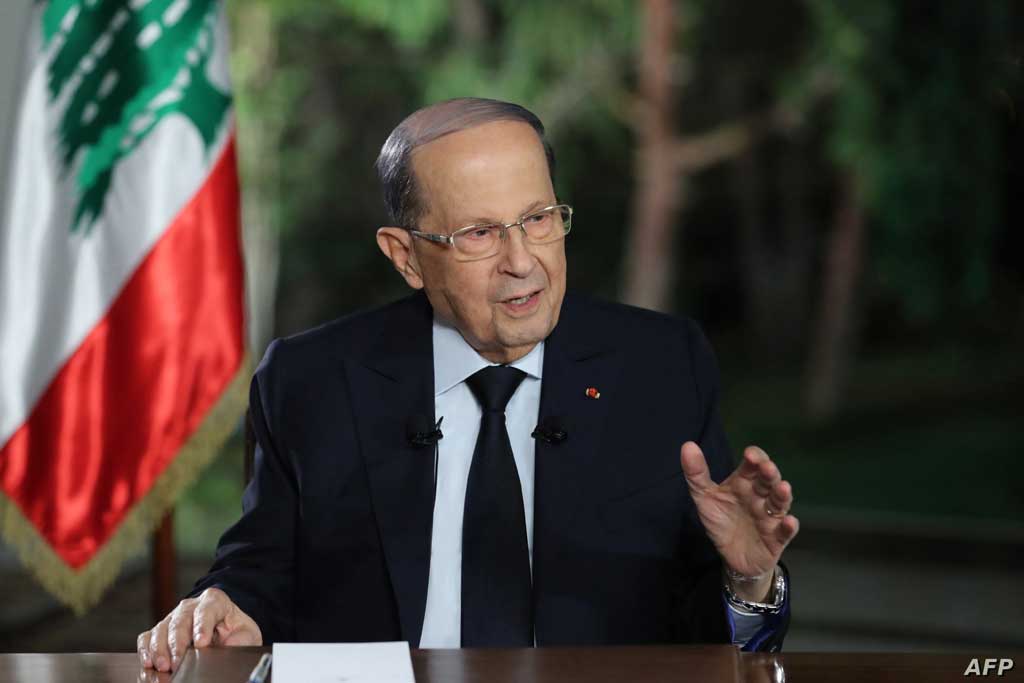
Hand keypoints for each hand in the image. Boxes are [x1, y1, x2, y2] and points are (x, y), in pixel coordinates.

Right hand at [136, 588, 261, 672]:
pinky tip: (149, 662)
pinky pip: (147, 637)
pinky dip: (146, 650)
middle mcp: (191, 606)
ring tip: (164, 666)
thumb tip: (231, 646)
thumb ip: (241, 639)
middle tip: (179, 661)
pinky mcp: (161, 631)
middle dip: (178, 642)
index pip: (207, 609)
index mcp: (215, 601)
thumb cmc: (235, 632)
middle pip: (180, 620)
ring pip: (162, 628)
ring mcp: (173, 617)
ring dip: (160, 649)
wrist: (225, 632)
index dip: (202, 625)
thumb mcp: (246, 634)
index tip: (202, 643)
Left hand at [680, 442, 798, 600]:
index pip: (752, 466)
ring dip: (782, 495)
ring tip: (783, 487)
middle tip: (767, 467)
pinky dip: (789, 527)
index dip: (754, 458)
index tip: (749, 455)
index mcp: (744, 483)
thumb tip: (688, 445)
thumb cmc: (721, 521)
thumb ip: (696, 473)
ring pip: (780, 503)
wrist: (731, 556)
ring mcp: (770, 517)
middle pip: (768, 481)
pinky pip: (785, 532)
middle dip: (769, 474)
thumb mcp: (704, 497)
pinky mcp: (776, 539)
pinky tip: (789, 521)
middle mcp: (760, 496)